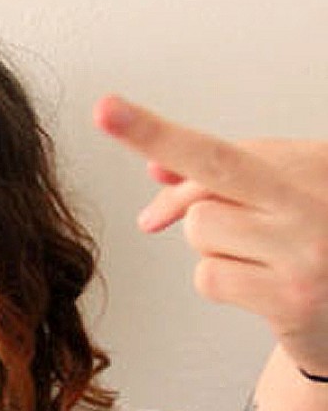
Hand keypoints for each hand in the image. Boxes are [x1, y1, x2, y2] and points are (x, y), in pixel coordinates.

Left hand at [94, 96, 327, 377]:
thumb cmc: (320, 246)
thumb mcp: (285, 198)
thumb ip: (227, 180)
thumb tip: (157, 169)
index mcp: (317, 166)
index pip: (225, 148)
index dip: (159, 133)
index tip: (108, 110)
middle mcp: (315, 201)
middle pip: (211, 172)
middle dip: (154, 139)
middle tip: (105, 110)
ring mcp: (305, 252)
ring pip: (201, 229)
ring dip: (214, 244)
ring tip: (259, 258)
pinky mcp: (291, 300)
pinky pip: (209, 277)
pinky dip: (223, 281)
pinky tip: (261, 287)